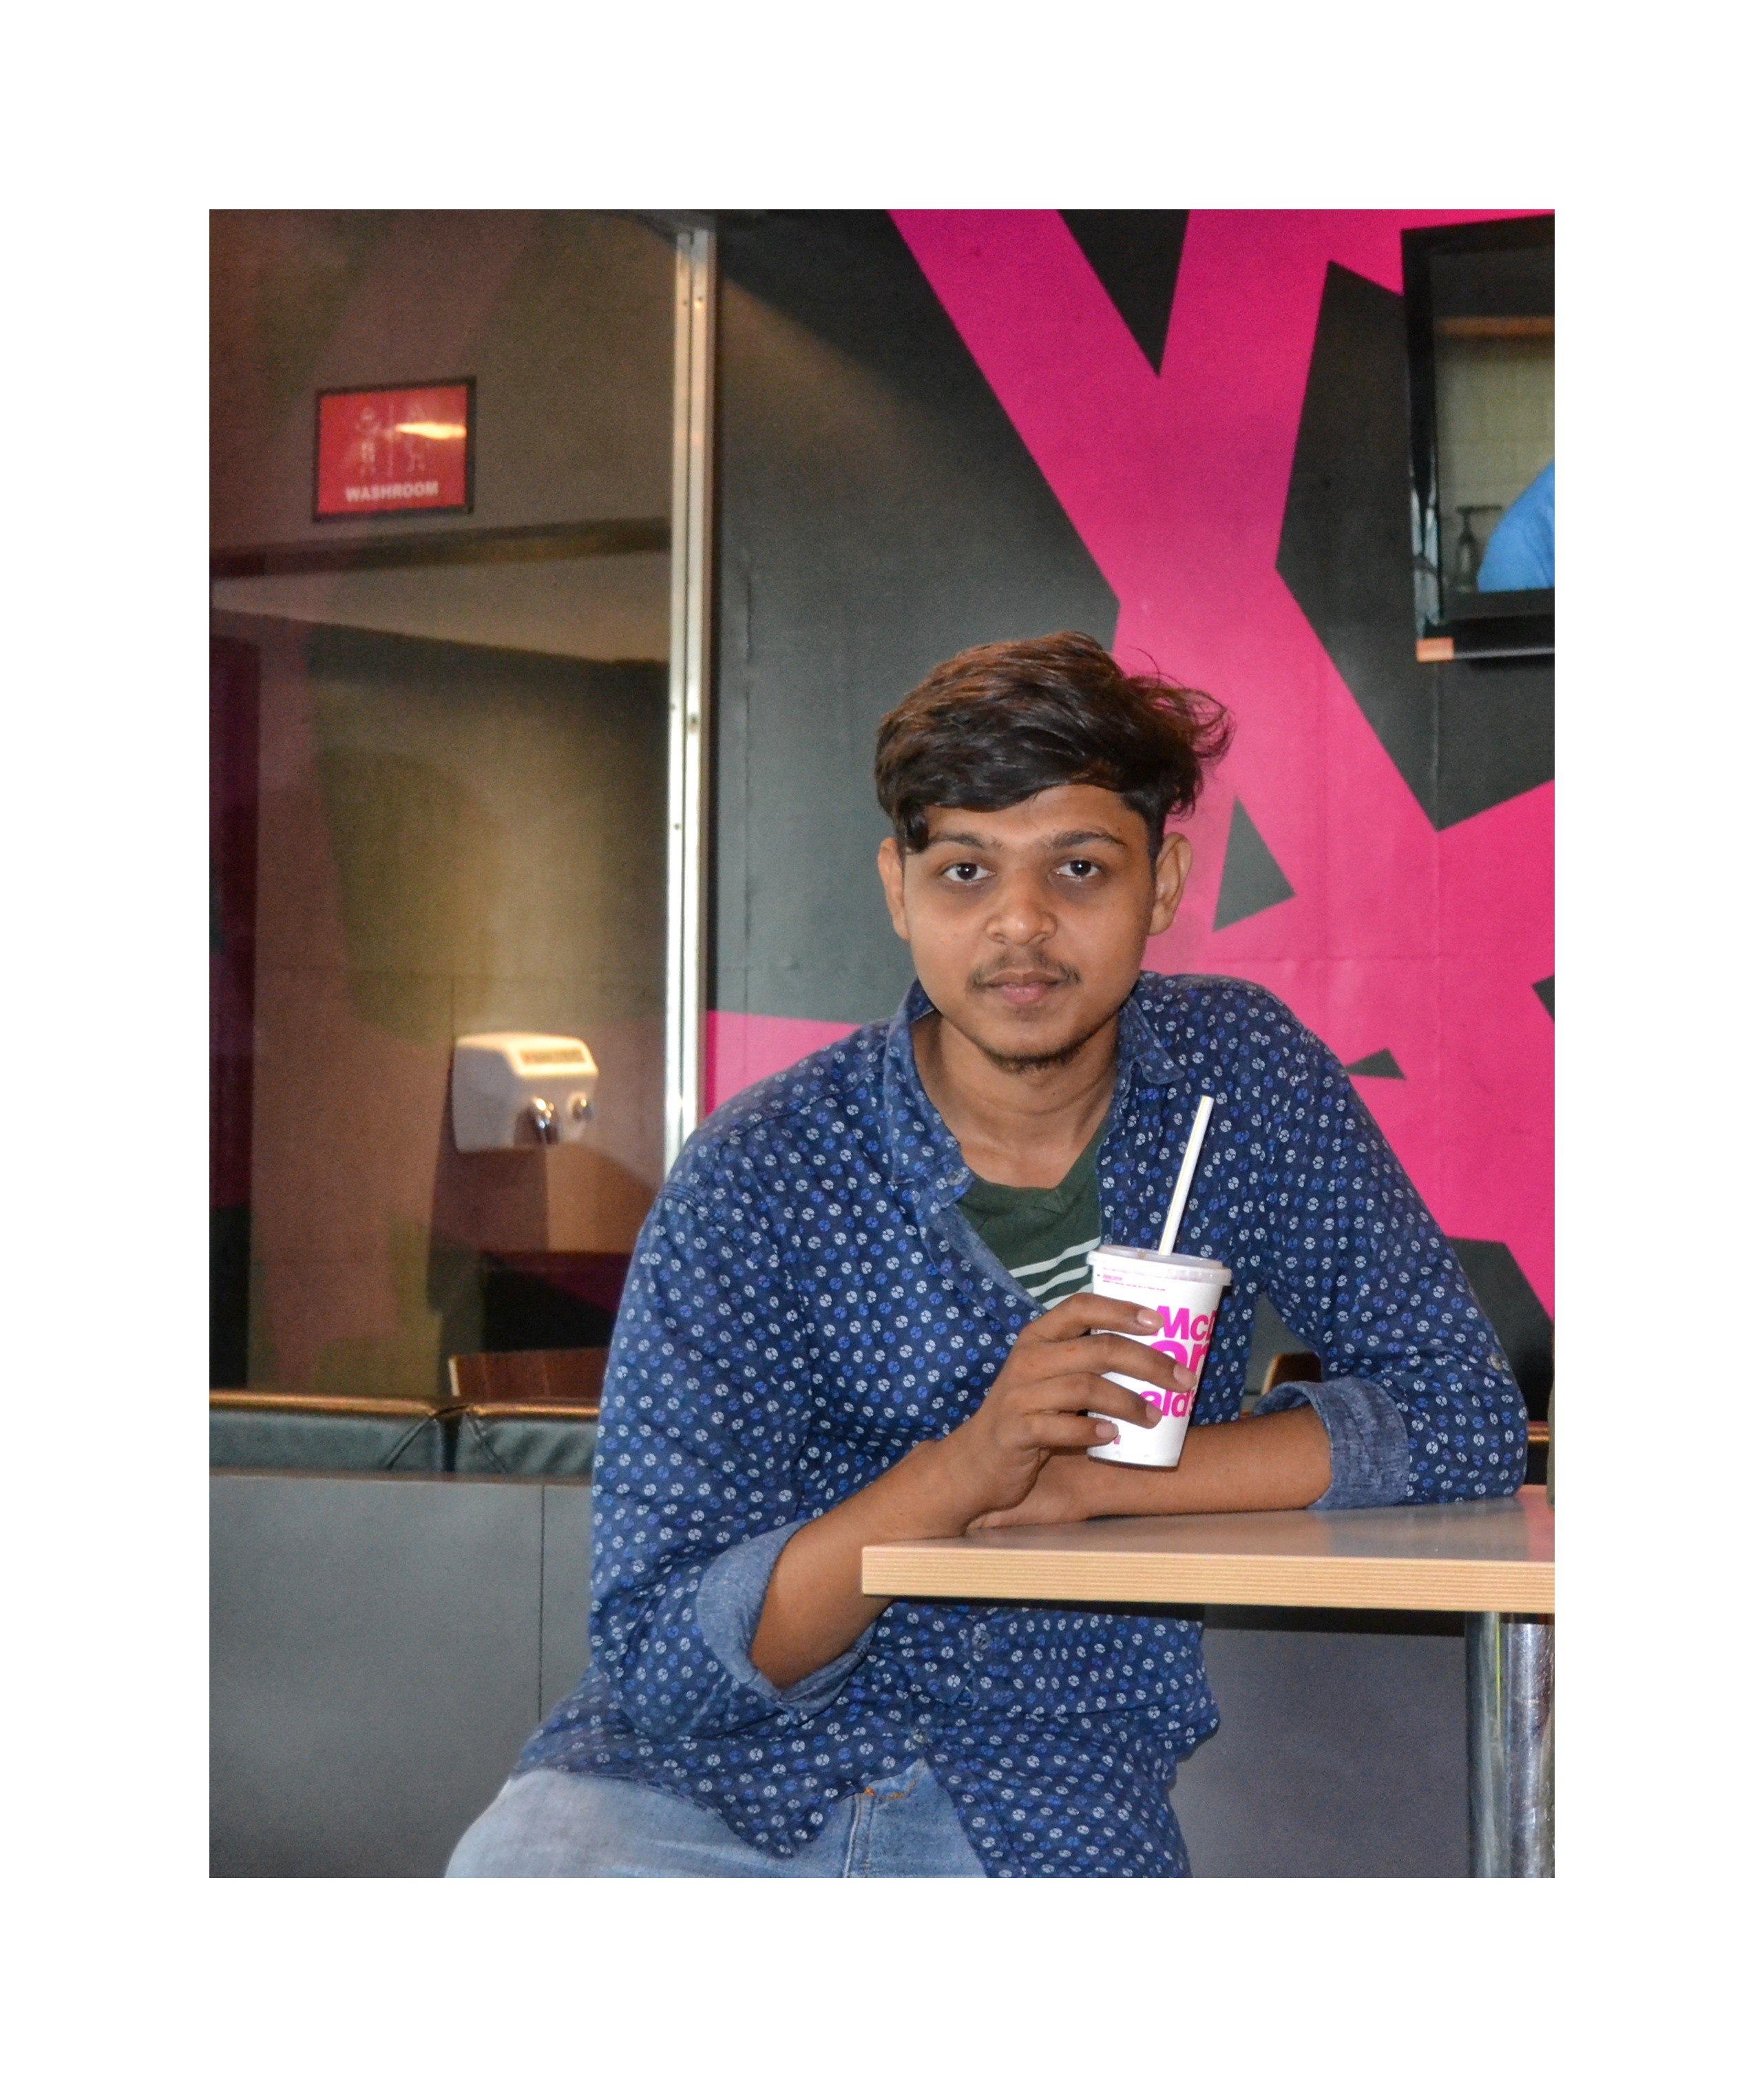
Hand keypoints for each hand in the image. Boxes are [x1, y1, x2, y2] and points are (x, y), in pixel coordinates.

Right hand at [932, 1290, 1196, 1523]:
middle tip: (1183, 1380)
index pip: (1080, 1307)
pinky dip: (1091, 1431)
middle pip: (1097, 1348)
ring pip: (1085, 1386)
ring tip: (1155, 1416)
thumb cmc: (1028, 1415)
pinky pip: (1060, 1426)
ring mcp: (1019, 1394)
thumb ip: (1086, 1364)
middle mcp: (1028, 1359)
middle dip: (1148, 1362)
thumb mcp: (1051, 1379)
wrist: (977, 1462)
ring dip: (1128, 1401)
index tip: (1159, 1321)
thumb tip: (1156, 1359)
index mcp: (1038, 1338)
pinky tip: (1113, 1437)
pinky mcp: (1016, 1430)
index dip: (1121, 1309)